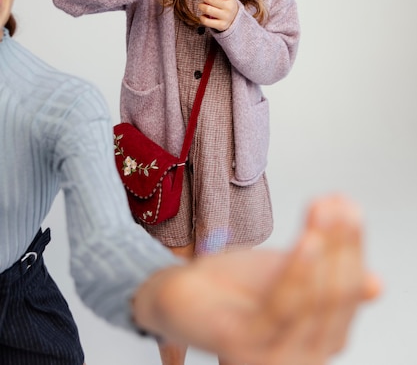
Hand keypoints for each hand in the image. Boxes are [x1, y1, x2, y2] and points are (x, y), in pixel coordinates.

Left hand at [131, 195, 380, 364]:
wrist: (177, 293)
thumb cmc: (234, 289)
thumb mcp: (289, 277)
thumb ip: (327, 280)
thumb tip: (375, 284)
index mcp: (316, 342)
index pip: (347, 296)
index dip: (352, 250)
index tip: (350, 208)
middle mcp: (300, 360)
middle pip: (334, 299)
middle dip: (340, 245)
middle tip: (340, 205)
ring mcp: (269, 359)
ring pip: (311, 303)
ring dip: (322, 252)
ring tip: (325, 213)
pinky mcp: (239, 347)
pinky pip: (278, 309)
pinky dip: (297, 273)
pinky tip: (307, 241)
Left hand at [197, 0, 237, 30]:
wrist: (233, 19)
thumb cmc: (224, 4)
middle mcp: (229, 7)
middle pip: (212, 0)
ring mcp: (226, 17)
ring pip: (207, 9)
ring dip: (201, 6)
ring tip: (201, 5)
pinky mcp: (221, 25)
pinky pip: (206, 21)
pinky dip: (202, 17)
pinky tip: (203, 15)